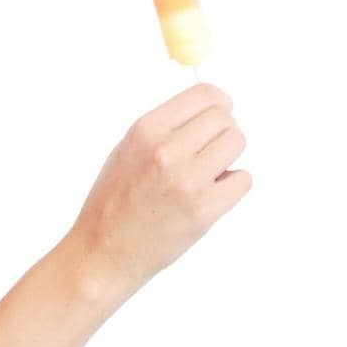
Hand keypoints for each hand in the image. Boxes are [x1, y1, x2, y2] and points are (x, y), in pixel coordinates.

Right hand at [64, 83, 251, 301]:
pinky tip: (213, 193)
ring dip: (229, 155)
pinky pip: (243, 179)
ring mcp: (188, 181)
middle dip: (223, 131)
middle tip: (210, 149)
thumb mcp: (128, 148)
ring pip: (237, 142)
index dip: (219, 102)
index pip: (205, 94)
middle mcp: (167, 151)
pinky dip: (233, 185)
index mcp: (146, 130)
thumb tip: (213, 109)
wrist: (104, 252)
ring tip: (209, 172)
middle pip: (225, 118)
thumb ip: (167, 127)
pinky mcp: (204, 210)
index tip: (221, 113)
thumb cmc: (114, 200)